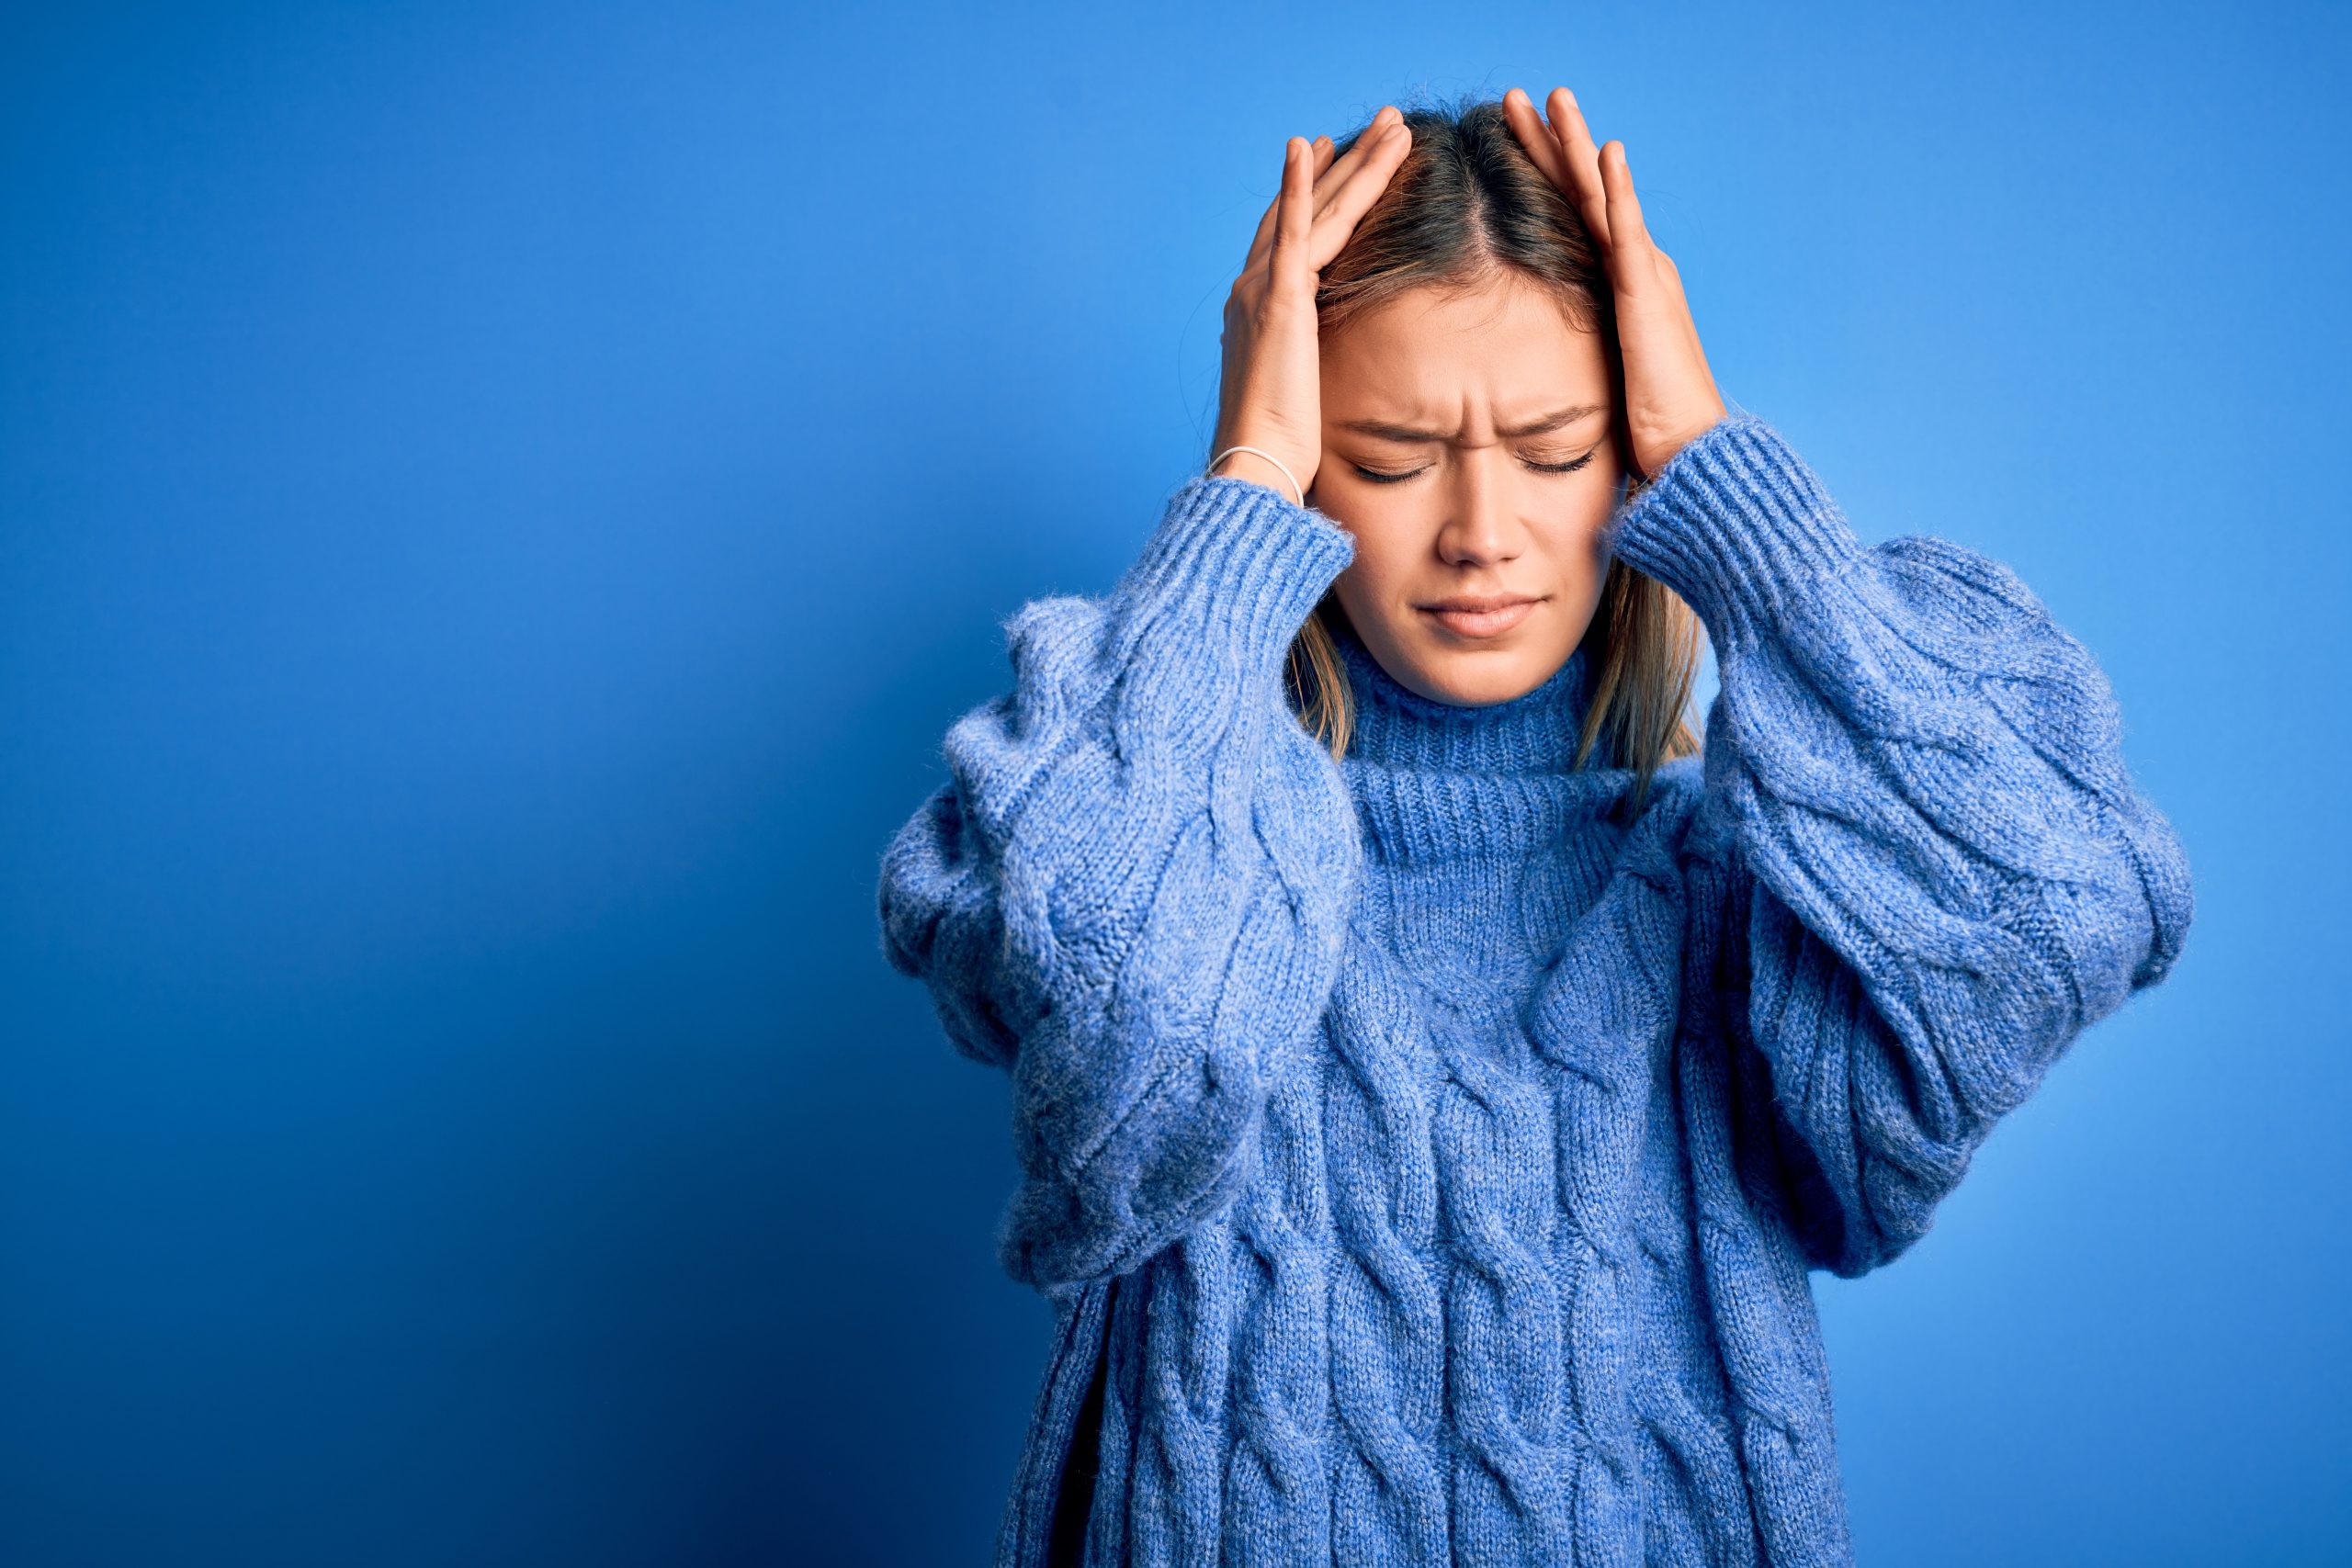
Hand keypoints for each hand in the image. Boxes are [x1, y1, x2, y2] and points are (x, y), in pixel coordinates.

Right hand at [1210, 106, 1415, 501]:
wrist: (1257, 468)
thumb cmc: (1283, 453)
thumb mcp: (1305, 398)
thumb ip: (1316, 370)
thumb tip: (1337, 382)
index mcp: (1261, 314)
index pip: (1293, 238)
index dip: (1315, 193)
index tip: (1335, 158)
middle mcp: (1253, 291)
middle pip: (1307, 210)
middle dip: (1346, 165)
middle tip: (1381, 125)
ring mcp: (1261, 290)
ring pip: (1317, 210)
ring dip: (1354, 163)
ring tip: (1391, 124)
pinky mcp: (1276, 300)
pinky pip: (1293, 230)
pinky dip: (1299, 185)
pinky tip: (1308, 144)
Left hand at [1502, 86, 1726, 480]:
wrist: (1688, 453)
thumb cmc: (1644, 427)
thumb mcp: (1594, 375)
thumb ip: (1567, 351)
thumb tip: (1517, 362)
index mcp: (1619, 284)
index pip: (1572, 214)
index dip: (1543, 172)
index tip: (1511, 136)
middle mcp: (1635, 268)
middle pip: (1583, 191)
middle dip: (1551, 141)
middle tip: (1518, 97)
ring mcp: (1645, 276)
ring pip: (1602, 196)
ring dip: (1578, 144)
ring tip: (1555, 99)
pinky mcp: (1649, 297)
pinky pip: (1628, 234)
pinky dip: (1618, 191)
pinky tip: (1607, 153)